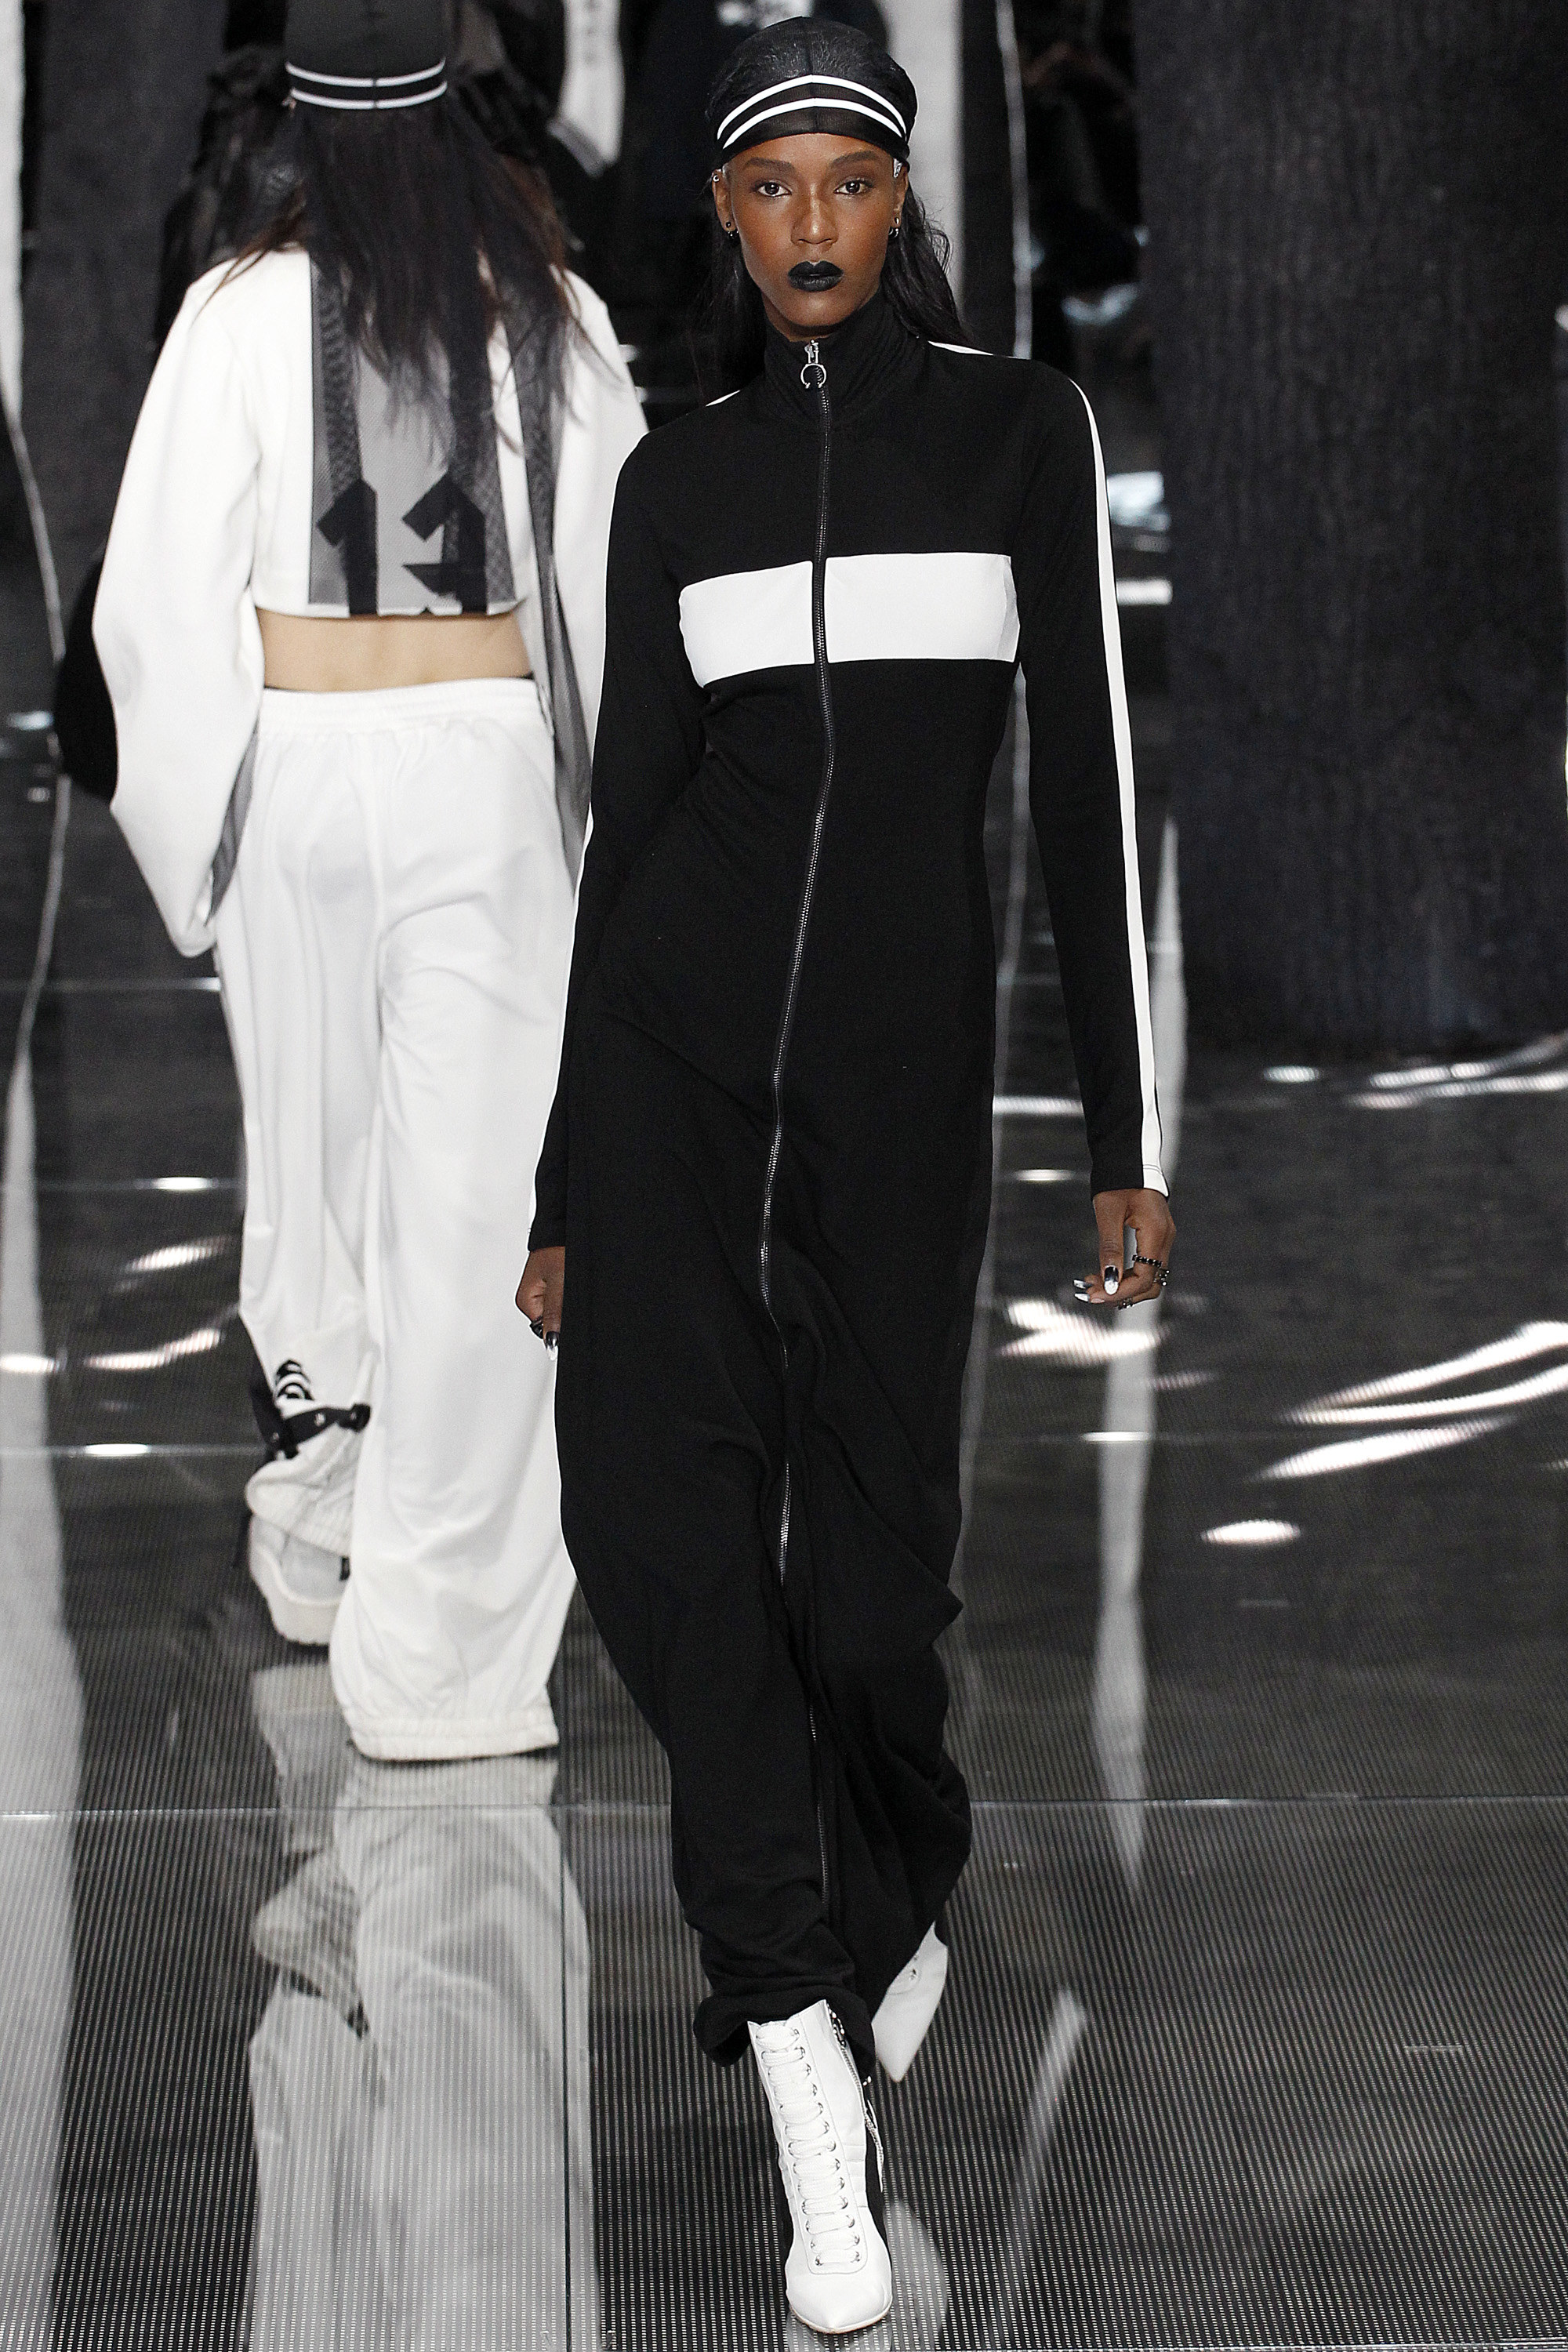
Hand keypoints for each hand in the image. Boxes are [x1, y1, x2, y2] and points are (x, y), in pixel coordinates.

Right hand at [516, 1246, 564, 1348]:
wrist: (564, 1225)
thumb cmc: (558, 1247)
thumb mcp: (559, 1282)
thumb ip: (554, 1312)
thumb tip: (550, 1340)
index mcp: (526, 1300)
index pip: (544, 1328)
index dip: (560, 1326)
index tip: (569, 1312)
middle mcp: (531, 1296)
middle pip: (551, 1319)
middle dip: (564, 1312)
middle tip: (570, 1291)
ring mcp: (542, 1289)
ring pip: (558, 1308)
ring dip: (568, 1300)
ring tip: (570, 1282)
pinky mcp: (552, 1282)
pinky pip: (562, 1296)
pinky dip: (569, 1291)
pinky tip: (572, 1281)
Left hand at [1075, 1188, 1173, 1309]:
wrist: (1128, 1157)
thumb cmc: (1116, 1181)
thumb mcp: (1108, 1214)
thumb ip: (1110, 1249)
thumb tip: (1109, 1282)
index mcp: (1156, 1233)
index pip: (1144, 1278)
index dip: (1120, 1292)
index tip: (1094, 1294)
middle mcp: (1165, 1238)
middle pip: (1151, 1283)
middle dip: (1122, 1293)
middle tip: (1092, 1292)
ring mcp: (1163, 1237)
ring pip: (1150, 1276)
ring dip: (1124, 1286)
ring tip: (1095, 1283)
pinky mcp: (1156, 1235)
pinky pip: (1147, 1264)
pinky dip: (1128, 1274)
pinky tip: (1106, 1272)